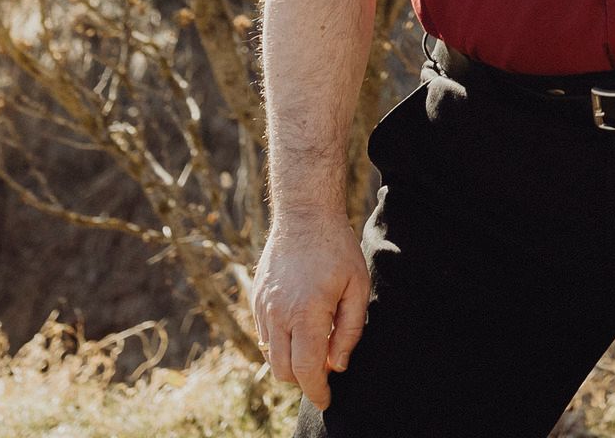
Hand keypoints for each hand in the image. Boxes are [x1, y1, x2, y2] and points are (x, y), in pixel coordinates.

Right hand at [249, 214, 370, 408]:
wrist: (303, 215)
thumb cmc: (337, 250)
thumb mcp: (358, 287)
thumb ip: (349, 331)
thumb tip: (337, 365)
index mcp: (306, 313)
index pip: (306, 370)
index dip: (317, 391)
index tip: (326, 399)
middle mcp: (278, 314)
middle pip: (283, 371)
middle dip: (303, 379)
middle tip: (324, 368)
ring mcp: (263, 307)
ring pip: (270, 356)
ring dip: (290, 361)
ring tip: (314, 343)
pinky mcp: (256, 299)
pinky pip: (264, 335)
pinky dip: (280, 342)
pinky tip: (299, 325)